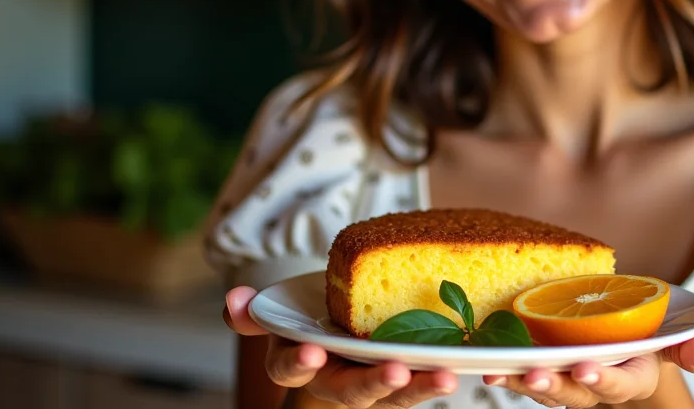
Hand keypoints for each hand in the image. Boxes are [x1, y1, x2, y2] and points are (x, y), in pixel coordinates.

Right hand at [224, 286, 458, 407]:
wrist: (342, 328)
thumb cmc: (310, 319)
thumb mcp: (281, 316)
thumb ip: (256, 314)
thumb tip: (233, 300)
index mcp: (301, 362)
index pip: (291, 368)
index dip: (298, 363)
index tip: (311, 353)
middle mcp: (336, 378)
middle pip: (351, 390)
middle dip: (372, 383)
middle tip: (394, 371)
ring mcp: (373, 381)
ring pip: (395, 394)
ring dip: (419, 387)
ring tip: (443, 377)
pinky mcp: (405, 378)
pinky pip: (422, 382)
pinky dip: (439, 375)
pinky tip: (460, 366)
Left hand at [481, 332, 693, 407]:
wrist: (625, 338)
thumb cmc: (647, 338)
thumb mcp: (671, 340)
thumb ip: (688, 347)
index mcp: (632, 376)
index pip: (619, 383)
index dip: (603, 378)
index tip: (586, 368)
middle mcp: (598, 385)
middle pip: (576, 392)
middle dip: (557, 384)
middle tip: (538, 374)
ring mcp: (571, 382)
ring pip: (547, 389)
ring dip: (524, 382)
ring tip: (503, 372)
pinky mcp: (548, 373)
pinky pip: (528, 378)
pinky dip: (509, 374)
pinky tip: (491, 366)